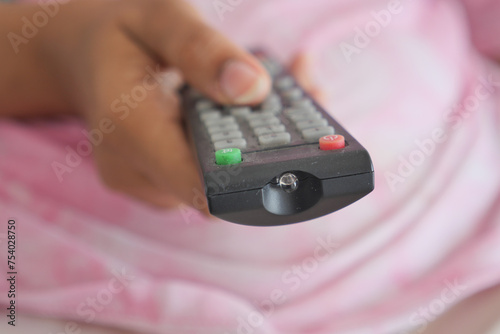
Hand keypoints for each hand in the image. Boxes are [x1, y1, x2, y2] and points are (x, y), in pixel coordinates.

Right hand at [0, 0, 321, 212]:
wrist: (84, 59)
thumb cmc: (118, 33)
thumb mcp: (156, 17)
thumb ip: (201, 49)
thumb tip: (254, 88)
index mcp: (130, 130)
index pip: (208, 187)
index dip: (263, 178)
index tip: (308, 145)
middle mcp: (136, 171)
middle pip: (226, 186)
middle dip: (273, 149)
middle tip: (308, 97)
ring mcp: (147, 183)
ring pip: (222, 183)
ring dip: (258, 145)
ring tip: (285, 92)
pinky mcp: (160, 183)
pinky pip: (210, 176)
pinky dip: (237, 147)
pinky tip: (250, 110)